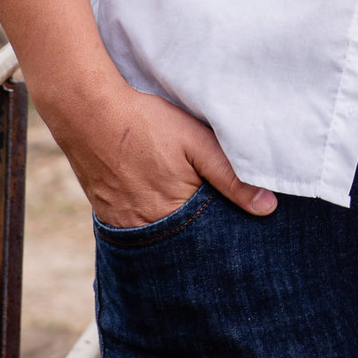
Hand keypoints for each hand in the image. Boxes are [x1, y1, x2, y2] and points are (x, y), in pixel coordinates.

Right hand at [48, 77, 276, 227]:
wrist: (89, 114)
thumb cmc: (147, 123)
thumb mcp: (197, 142)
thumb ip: (231, 175)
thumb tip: (268, 207)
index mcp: (174, 212)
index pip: (211, 237)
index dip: (227, 230)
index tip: (243, 228)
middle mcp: (147, 228)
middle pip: (186, 243)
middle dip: (204, 236)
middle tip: (217, 217)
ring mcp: (125, 226)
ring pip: (163, 238)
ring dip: (179, 230)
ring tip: (189, 210)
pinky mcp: (109, 217)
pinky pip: (139, 231)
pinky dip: (155, 223)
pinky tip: (162, 205)